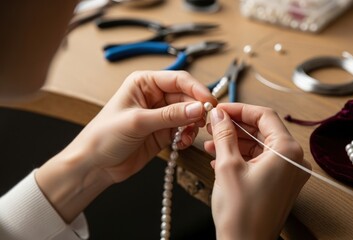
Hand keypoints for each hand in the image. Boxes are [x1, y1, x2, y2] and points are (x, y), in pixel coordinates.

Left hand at [36, 70, 215, 221]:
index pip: (178, 80)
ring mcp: (160, 115)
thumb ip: (170, 115)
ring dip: (193, 124)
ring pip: (188, 114)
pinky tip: (181, 143)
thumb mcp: (138, 122)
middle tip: (203, 122)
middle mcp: (154, 96)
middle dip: (197, 109)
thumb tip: (198, 108)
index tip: (209, 102)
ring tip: (188, 135)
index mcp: (144, 83)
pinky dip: (187, 135)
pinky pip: (184, 129)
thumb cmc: (104, 136)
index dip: (196, 89)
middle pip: (187, 97)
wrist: (95, 165)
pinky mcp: (163, 132)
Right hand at [204, 103, 310, 239]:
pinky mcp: (279, 184)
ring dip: (235, 142)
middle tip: (214, 124)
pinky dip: (241, 157)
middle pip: (263, 130)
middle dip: (236, 126)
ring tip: (212, 142)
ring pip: (260, 146)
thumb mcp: (227, 166)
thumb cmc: (241, 215)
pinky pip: (261, 161)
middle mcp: (294, 161)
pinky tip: (220, 157)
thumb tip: (219, 115)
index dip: (240, 109)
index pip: (265, 116)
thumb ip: (224, 135)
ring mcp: (288, 173)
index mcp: (288, 152)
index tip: (221, 109)